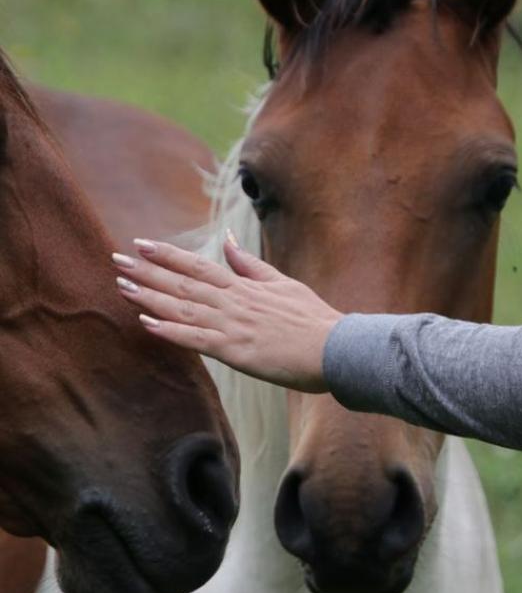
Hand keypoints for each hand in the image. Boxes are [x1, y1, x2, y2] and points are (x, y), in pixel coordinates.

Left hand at [112, 236, 342, 393]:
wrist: (335, 348)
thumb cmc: (313, 319)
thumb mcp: (283, 283)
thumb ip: (250, 266)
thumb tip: (228, 241)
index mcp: (244, 287)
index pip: (198, 265)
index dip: (168, 255)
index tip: (142, 245)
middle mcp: (233, 302)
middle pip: (182, 284)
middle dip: (147, 272)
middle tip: (116, 260)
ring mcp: (232, 326)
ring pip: (183, 308)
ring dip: (150, 297)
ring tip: (122, 286)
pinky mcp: (236, 351)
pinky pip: (196, 339)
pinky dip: (170, 331)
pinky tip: (146, 324)